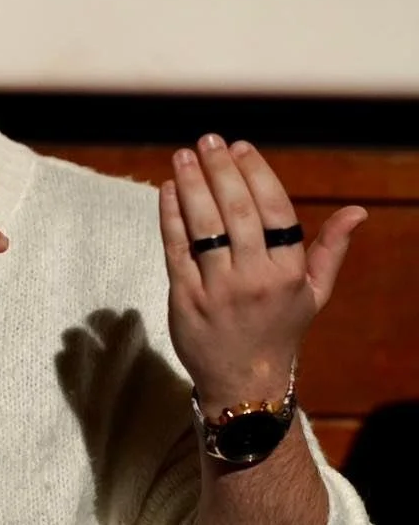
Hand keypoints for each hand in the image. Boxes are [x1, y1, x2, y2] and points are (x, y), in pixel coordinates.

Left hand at [159, 133, 366, 417]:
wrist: (244, 383)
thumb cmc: (280, 331)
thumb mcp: (314, 294)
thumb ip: (330, 249)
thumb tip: (358, 211)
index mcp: (288, 272)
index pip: (275, 211)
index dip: (257, 174)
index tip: (241, 147)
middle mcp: (255, 279)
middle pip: (237, 212)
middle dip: (221, 170)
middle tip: (209, 141)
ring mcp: (218, 290)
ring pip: (203, 227)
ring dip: (191, 186)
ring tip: (183, 157)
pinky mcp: (186, 300)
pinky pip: (176, 250)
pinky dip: (170, 217)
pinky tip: (166, 190)